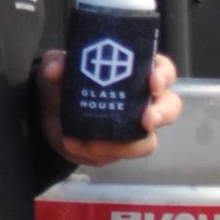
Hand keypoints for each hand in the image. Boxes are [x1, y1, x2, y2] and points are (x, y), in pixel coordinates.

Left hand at [40, 51, 180, 164]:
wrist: (50, 115)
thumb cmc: (65, 81)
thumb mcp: (57, 66)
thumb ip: (57, 63)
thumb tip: (55, 69)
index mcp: (134, 72)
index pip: (162, 70)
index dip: (163, 75)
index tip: (152, 81)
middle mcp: (141, 100)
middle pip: (169, 106)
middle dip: (162, 114)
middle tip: (147, 120)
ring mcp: (133, 128)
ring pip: (147, 141)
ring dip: (123, 144)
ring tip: (92, 141)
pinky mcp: (120, 149)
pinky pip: (119, 156)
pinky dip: (98, 153)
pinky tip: (75, 144)